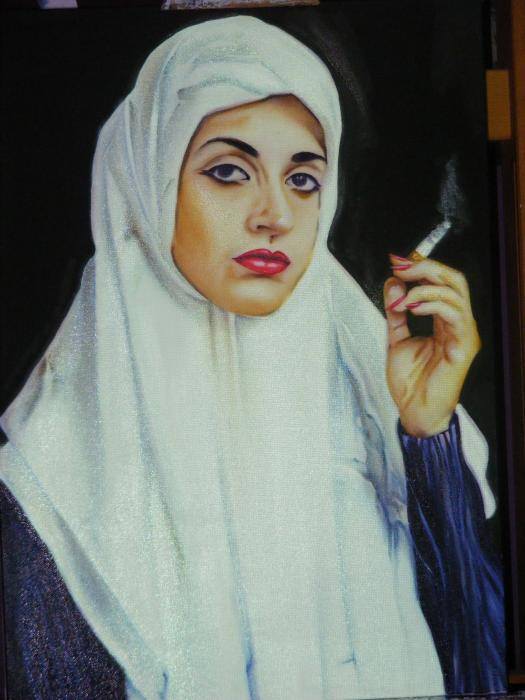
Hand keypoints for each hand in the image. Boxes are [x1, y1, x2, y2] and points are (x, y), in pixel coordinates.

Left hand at [383, 254, 480, 436]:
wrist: (414, 412)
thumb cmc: (410, 383)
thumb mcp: (396, 339)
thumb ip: (395, 312)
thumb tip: (393, 283)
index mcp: (445, 321)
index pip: (442, 282)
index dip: (423, 266)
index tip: (399, 260)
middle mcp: (458, 324)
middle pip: (454, 280)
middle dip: (426, 268)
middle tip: (401, 266)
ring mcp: (463, 335)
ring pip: (455, 293)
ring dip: (425, 287)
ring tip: (403, 296)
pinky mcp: (463, 348)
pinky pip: (455, 316)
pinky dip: (432, 305)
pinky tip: (413, 308)